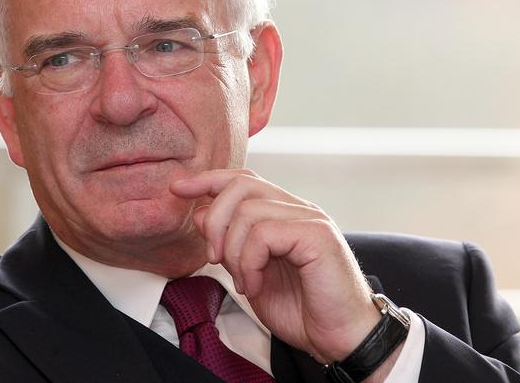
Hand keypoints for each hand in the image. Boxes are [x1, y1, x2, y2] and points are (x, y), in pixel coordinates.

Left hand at [170, 169, 381, 363]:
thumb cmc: (302, 310)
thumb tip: (200, 212)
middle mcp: (298, 209)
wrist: (341, 339)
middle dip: (215, 219)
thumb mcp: (250, 274)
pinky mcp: (317, 235)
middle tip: (213, 257)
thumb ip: (228, 244)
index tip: (178, 189)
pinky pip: (264, 233)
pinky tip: (256, 284)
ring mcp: (310, 219)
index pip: (243, 180)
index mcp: (283, 214)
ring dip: (233, 252)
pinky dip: (250, 262)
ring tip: (244, 282)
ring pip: (248, 211)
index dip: (208, 180)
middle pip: (241, 185)